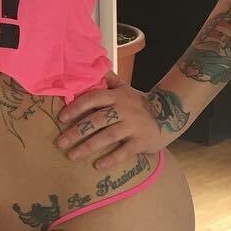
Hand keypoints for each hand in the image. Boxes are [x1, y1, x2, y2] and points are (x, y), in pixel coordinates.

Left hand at [53, 69, 170, 169]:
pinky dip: (110, 159)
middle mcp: (123, 110)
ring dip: (88, 147)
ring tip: (72, 155)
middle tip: (60, 142)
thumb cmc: (139, 104)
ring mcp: (132, 126)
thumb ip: (108, 80)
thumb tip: (93, 64)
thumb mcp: (125, 88)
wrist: (170, 114)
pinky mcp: (140, 142)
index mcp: (116, 96)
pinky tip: (97, 166)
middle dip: (76, 131)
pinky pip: (123, 152)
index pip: (93, 98)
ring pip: (107, 137)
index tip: (61, 118)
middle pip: (96, 120)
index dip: (76, 107)